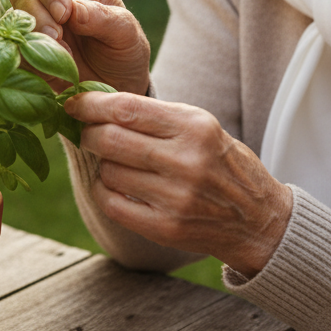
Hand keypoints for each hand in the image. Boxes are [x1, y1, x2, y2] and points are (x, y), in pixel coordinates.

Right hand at [11, 0, 150, 93]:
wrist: (117, 89)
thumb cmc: (125, 52)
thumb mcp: (127, 33)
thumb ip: (104, 19)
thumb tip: (74, 11)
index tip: (63, 13)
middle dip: (37, 14)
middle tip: (56, 37)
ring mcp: (35, 22)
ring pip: (13, 18)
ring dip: (31, 36)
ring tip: (59, 55)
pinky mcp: (26, 48)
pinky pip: (12, 47)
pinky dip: (26, 57)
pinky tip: (49, 68)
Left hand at [66, 90, 292, 276]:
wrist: (257, 220)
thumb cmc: (221, 163)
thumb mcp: (201, 126)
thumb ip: (155, 115)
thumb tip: (97, 103)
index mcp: (195, 127)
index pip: (126, 108)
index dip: (91, 104)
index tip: (73, 102)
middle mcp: (186, 160)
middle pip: (109, 139)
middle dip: (88, 133)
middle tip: (87, 132)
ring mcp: (176, 197)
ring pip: (108, 170)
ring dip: (102, 164)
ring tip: (117, 162)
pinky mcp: (165, 227)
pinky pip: (112, 203)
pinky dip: (105, 191)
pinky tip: (115, 186)